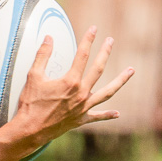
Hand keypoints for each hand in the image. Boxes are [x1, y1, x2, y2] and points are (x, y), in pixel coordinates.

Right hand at [0, 26, 133, 152]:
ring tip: (131, 71)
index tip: (94, 29)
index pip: (82, 55)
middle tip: (110, 41)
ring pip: (107, 92)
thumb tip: (48, 39)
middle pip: (98, 69)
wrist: (30, 130)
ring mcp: (83, 107)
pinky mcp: (81, 119)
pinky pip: (98, 116)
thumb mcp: (33, 76)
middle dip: (105, 52)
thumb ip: (42, 55)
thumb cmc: (31, 105)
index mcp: (70, 81)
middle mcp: (81, 93)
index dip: (88, 40)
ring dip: (120, 81)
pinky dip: (108, 115)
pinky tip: (117, 113)